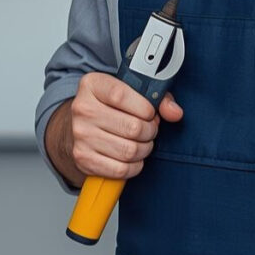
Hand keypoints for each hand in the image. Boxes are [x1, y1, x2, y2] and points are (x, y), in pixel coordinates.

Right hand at [68, 72, 182, 182]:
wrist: (79, 127)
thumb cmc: (111, 107)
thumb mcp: (132, 92)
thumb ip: (158, 98)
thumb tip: (175, 112)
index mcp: (93, 85)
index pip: (122, 96)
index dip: (145, 108)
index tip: (150, 112)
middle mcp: (83, 109)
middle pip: (132, 127)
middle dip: (150, 131)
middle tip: (150, 129)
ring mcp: (81, 136)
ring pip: (129, 151)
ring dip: (144, 149)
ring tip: (142, 142)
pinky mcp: (83, 159)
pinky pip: (120, 169)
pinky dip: (134, 166)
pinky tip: (133, 157)